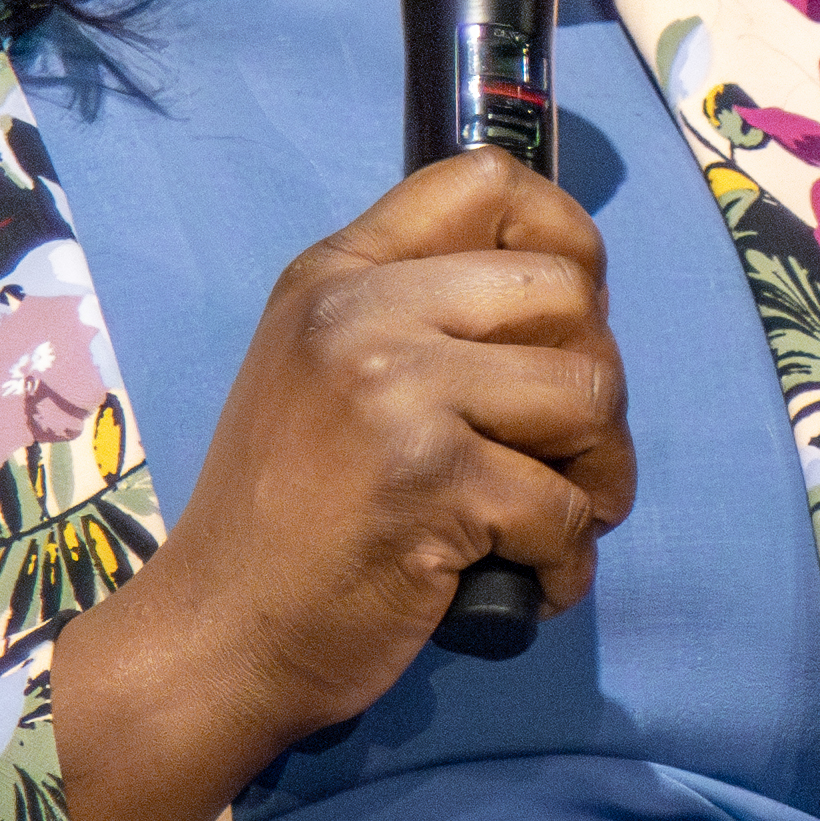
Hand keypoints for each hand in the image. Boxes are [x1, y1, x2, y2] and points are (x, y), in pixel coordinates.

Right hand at [51, 148, 630, 820]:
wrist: (217, 640)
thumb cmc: (288, 517)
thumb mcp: (324, 372)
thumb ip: (421, 314)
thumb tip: (573, 290)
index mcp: (338, 274)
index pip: (488, 180)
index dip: (565, 237)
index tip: (568, 319)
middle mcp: (360, 312)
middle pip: (569, 290)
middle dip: (597, 379)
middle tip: (564, 452)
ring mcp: (393, 392)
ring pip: (592, 393)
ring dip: (602, 475)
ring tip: (554, 518)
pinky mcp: (431, 482)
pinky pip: (568, 505)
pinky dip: (567, 561)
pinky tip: (525, 580)